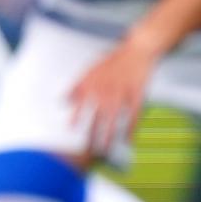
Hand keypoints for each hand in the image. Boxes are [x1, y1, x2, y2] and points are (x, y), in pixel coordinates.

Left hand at [69, 36, 158, 157]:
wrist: (136, 52)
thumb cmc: (112, 62)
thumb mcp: (89, 70)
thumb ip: (76, 87)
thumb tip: (62, 101)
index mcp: (93, 84)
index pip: (81, 104)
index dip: (76, 118)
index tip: (72, 130)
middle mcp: (106, 91)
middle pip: (97, 116)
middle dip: (92, 133)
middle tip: (88, 148)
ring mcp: (123, 94)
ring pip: (114, 119)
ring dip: (109, 135)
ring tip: (105, 149)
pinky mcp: (138, 96)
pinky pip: (134, 116)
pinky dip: (131, 128)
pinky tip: (127, 139)